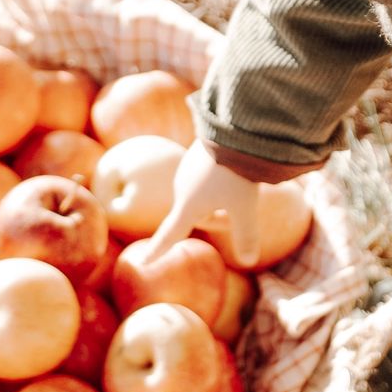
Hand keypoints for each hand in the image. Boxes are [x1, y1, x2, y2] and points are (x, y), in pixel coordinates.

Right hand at [145, 139, 259, 263]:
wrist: (234, 129)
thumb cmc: (236, 173)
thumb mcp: (245, 207)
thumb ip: (246, 235)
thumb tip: (249, 261)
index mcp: (189, 205)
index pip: (170, 234)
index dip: (158, 250)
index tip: (143, 263)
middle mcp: (182, 187)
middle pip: (197, 213)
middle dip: (216, 219)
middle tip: (237, 217)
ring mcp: (187, 168)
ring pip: (201, 194)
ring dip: (218, 199)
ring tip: (239, 187)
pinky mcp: (196, 152)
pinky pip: (205, 174)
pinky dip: (219, 178)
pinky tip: (234, 167)